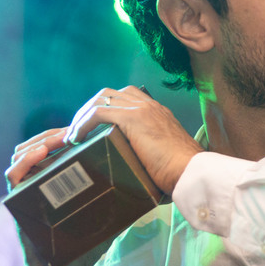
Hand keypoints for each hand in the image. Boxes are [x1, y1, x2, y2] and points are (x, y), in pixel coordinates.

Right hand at [7, 127, 112, 265]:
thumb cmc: (82, 247)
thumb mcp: (104, 219)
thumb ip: (119, 204)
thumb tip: (146, 190)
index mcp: (59, 182)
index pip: (60, 149)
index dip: (71, 135)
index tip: (89, 129)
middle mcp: (39, 182)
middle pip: (41, 146)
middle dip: (56, 134)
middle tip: (75, 128)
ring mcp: (25, 190)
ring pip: (22, 154)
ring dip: (40, 143)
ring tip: (59, 138)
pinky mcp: (15, 203)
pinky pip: (13, 176)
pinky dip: (24, 162)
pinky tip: (41, 154)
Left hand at [64, 86, 203, 195]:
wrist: (192, 171)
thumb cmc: (182, 171)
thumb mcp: (165, 154)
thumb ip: (152, 151)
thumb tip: (140, 168)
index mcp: (158, 112)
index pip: (125, 97)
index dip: (105, 108)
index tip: (92, 127)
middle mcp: (149, 105)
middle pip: (109, 94)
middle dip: (89, 109)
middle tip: (77, 130)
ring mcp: (142, 109)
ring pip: (100, 100)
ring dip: (82, 116)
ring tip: (73, 135)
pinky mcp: (133, 118)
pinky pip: (98, 113)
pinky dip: (82, 124)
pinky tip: (76, 138)